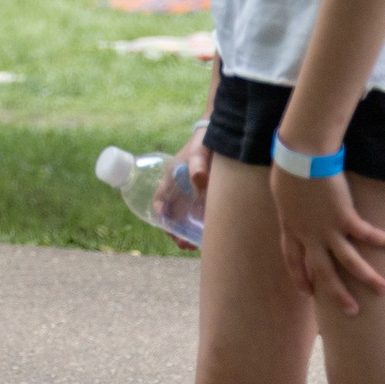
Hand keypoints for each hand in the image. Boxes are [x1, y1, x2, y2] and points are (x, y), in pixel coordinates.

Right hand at [169, 126, 212, 251]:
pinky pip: (199, 216)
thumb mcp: (200, 151)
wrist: (225, 136)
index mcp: (171, 177)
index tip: (166, 226)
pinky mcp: (207, 199)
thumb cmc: (206, 142)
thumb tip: (199, 180)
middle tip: (184, 244)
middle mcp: (179, 189)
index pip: (159, 198)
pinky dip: (200, 228)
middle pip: (171, 214)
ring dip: (186, 232)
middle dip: (174, 231)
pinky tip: (208, 236)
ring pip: (185, 218)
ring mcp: (193, 195)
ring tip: (194, 246)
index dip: (160, 214)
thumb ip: (198, 164)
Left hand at [271, 167, 384, 314]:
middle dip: (337, 293)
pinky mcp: (344, 217)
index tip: (307, 293)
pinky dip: (383, 240)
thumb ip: (292, 206)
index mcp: (291, 227)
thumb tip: (296, 206)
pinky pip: (367, 234)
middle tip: (351, 311)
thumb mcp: (284, 192)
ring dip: (367, 277)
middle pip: (322, 271)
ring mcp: (327, 228)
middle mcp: (309, 234)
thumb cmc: (289, 167)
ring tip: (384, 290)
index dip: (300, 276)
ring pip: (348, 262)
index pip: (293, 259)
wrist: (300, 156)